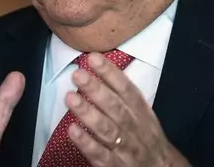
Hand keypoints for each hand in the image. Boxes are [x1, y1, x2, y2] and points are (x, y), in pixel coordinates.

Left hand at [65, 53, 190, 166]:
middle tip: (78, 74)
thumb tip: (95, 64)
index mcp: (141, 112)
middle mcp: (134, 127)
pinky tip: (72, 130)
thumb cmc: (144, 135)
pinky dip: (86, 143)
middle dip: (97, 90)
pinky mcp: (114, 165)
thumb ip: (121, 93)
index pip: (127, 90)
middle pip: (116, 108)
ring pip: (107, 130)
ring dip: (88, 113)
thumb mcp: (141, 113)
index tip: (93, 58)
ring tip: (70, 98)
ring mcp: (124, 147)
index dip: (111, 73)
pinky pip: (100, 154)